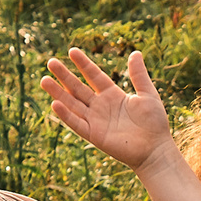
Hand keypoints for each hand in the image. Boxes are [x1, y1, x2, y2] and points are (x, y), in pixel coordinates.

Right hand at [42, 48, 179, 171]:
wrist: (156, 149)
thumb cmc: (155, 123)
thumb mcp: (148, 94)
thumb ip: (139, 75)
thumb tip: (135, 53)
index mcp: (113, 95)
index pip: (94, 76)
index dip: (83, 64)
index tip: (72, 50)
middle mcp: (101, 106)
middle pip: (78, 88)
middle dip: (64, 75)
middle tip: (50, 62)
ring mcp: (96, 120)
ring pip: (73, 104)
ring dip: (58, 93)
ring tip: (44, 80)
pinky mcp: (94, 135)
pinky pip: (77, 123)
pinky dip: (66, 115)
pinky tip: (56, 104)